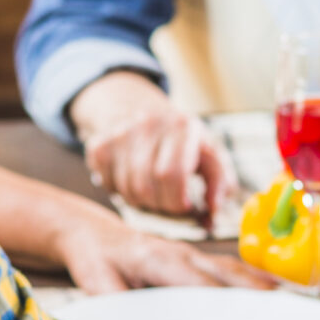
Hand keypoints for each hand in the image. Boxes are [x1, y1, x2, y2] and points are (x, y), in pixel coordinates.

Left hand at [54, 207, 272, 295]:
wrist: (95, 234)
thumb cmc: (97, 261)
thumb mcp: (96, 284)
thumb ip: (115, 303)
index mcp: (158, 259)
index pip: (199, 284)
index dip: (224, 301)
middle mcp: (183, 253)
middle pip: (229, 277)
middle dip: (259, 298)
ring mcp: (194, 254)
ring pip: (238, 271)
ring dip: (267, 289)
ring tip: (298, 308)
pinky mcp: (200, 259)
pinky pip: (236, 269)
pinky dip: (262, 280)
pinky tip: (284, 292)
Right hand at [70, 72, 236, 227]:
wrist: (136, 107)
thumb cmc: (180, 138)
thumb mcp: (208, 151)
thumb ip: (220, 181)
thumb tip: (213, 211)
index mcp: (181, 126)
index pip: (171, 175)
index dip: (178, 202)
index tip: (186, 207)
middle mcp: (147, 125)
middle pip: (147, 188)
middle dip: (161, 206)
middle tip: (170, 204)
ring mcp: (119, 134)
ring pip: (128, 191)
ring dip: (143, 202)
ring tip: (154, 191)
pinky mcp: (99, 145)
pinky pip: (108, 186)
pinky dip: (121, 193)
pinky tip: (132, 180)